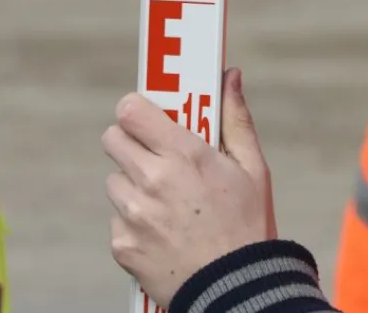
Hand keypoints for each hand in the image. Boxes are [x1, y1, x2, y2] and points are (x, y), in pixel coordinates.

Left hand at [103, 67, 275, 305]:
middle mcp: (151, 181)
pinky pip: (118, 219)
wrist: (235, 291)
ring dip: (134, 185)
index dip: (137, 110)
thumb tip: (229, 76)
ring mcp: (133, 215)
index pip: (131, 110)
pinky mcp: (122, 244)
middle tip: (156, 157)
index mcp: (183, 155)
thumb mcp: (253, 169)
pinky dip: (135, 223)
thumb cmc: (249, 227)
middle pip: (113, 139)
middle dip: (132, 142)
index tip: (149, 117)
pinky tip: (165, 232)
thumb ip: (235, 118)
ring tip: (168, 203)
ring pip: (115, 181)